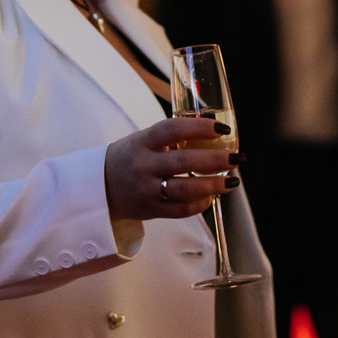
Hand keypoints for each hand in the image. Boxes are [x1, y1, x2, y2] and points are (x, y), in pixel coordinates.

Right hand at [104, 118, 240, 220]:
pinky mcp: (150, 210)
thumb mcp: (143, 140)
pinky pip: (180, 210)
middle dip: (216, 160)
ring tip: (231, 181)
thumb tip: (214, 135)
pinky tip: (210, 196)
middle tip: (237, 158)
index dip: (200, 128)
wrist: (101, 186)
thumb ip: (172, 139)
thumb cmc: (130, 158)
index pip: (172, 129)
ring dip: (213, 185)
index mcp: (142, 142)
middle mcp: (143, 166)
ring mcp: (146, 190)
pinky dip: (200, 203)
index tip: (222, 128)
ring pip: (185, 190)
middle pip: (184, 162)